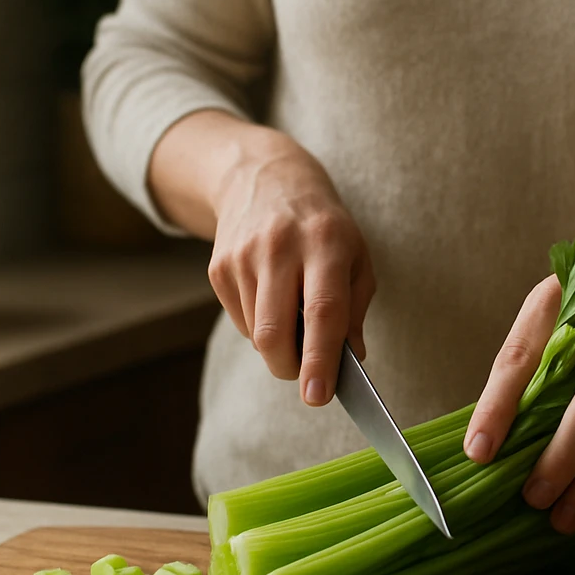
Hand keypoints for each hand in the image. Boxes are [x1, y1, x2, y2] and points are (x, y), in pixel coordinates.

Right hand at [204, 124, 374, 406]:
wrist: (264, 178)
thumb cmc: (323, 227)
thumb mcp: (356, 257)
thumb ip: (354, 310)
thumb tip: (348, 361)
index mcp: (325, 242)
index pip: (322, 311)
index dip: (321, 358)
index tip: (319, 396)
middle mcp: (280, 247)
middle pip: (275, 332)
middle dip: (291, 368)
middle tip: (309, 378)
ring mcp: (243, 256)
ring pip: (256, 334)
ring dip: (278, 347)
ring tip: (295, 318)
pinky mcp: (218, 268)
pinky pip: (240, 321)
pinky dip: (260, 327)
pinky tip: (272, 299)